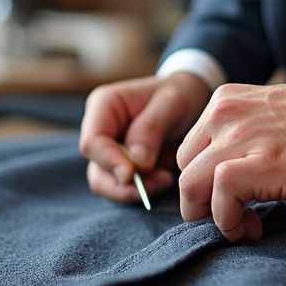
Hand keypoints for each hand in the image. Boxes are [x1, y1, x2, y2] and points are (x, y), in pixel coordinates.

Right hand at [79, 72, 211, 203]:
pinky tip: (165, 179)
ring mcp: (110, 150)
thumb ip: (151, 129)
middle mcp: (101, 130)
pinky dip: (144, 190)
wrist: (192, 100)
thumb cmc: (180, 94)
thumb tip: (136, 163)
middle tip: (157, 182)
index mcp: (104, 106)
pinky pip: (124, 188)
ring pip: (107, 184)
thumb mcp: (172, 103)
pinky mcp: (124, 166)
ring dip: (134, 191)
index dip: (108, 161)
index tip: (131, 174)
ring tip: (165, 180)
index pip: (92, 142)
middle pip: (97, 168)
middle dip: (124, 183)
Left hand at [176, 73, 285, 240]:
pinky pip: (217, 196)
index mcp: (225, 102)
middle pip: (184, 169)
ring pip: (190, 185)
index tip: (234, 200)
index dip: (205, 183)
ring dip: (212, 216)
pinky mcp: (258, 163)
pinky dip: (227, 221)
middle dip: (203, 201)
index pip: (190, 151)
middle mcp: (223, 115)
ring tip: (245, 225)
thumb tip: (229, 185)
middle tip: (239, 216)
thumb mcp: (270, 119)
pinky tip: (251, 225)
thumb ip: (243, 140)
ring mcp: (238, 138)